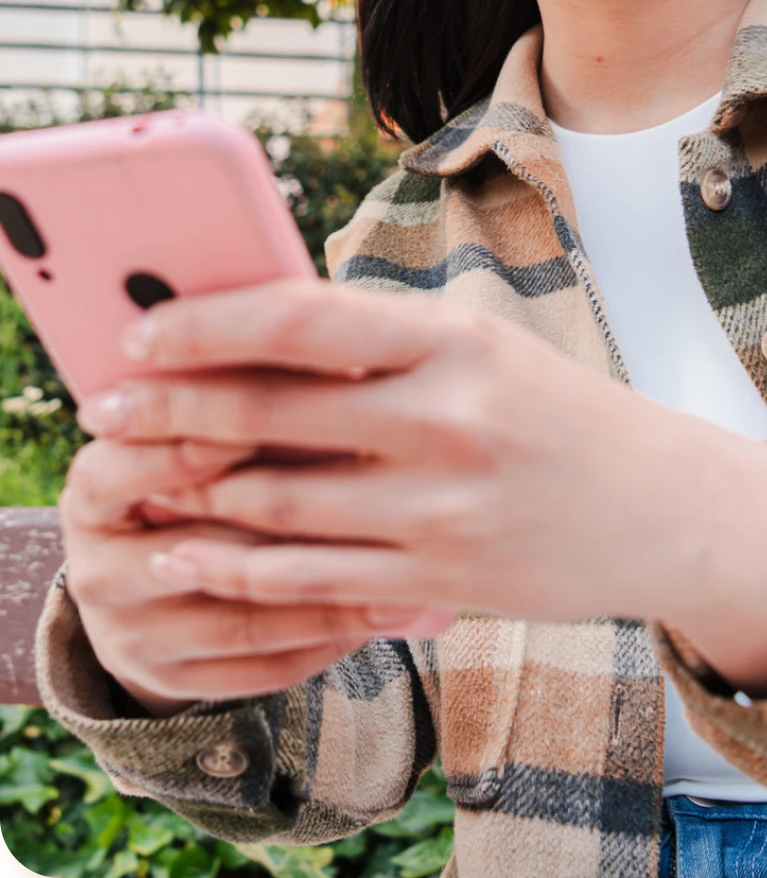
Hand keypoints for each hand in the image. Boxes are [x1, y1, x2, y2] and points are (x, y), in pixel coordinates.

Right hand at [58, 430, 454, 712]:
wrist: (142, 578)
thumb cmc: (195, 470)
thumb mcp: (189, 430)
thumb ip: (240, 399)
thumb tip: (335, 357)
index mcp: (92, 489)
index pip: (130, 465)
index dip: (201, 444)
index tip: (279, 412)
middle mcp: (96, 568)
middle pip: (197, 548)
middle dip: (287, 521)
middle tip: (372, 493)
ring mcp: (129, 636)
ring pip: (240, 617)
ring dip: (327, 591)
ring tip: (403, 559)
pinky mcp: (175, 682)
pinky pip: (261, 668)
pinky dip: (327, 637)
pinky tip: (384, 607)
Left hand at [81, 278, 766, 696]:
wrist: (664, 510)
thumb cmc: (559, 414)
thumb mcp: (481, 349)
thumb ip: (379, 343)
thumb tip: (252, 331)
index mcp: (454, 339)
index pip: (300, 317)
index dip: (205, 324)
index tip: (142, 330)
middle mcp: (446, 419)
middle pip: (269, 410)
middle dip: (170, 408)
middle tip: (105, 405)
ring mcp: (442, 510)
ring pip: (277, 502)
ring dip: (195, 489)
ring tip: (144, 474)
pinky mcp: (440, 580)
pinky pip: (312, 579)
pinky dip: (244, 567)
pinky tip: (204, 549)